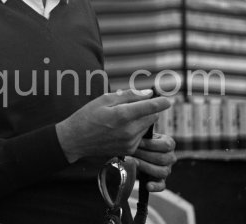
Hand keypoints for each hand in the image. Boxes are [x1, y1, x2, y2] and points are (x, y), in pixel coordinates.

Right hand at [55, 89, 170, 162]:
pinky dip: (135, 130)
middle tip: (129, 105)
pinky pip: (140, 136)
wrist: (76, 139)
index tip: (170, 99)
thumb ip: (128, 95)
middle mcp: (129, 131)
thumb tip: (148, 94)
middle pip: (150, 116)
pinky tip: (119, 128)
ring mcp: (130, 143)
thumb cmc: (87, 115)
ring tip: (120, 117)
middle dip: (146, 109)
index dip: (162, 102)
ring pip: (146, 126)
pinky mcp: (128, 150)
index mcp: (122, 115)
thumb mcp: (104, 99)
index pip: (150, 107)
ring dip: (140, 119)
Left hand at [131, 133, 175, 191]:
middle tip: (132, 151)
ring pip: (162, 172)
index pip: (166, 145)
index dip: (150, 144)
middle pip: (162, 159)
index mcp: (169, 144)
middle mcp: (171, 157)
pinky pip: (161, 186)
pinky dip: (155, 187)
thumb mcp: (145, 135)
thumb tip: (138, 136)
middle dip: (144, 155)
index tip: (137, 142)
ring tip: (134, 161)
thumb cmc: (141, 140)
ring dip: (146, 166)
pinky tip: (147, 186)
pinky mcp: (161, 180)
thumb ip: (144, 134)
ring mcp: (167, 170)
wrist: (138, 150)